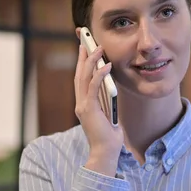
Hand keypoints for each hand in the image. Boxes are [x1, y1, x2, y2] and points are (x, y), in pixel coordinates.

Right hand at [74, 40, 123, 176]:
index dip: (82, 60)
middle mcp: (80, 102)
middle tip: (86, 39)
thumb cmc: (109, 134)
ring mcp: (83, 106)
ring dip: (91, 61)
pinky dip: (99, 75)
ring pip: (84, 77)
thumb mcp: (108, 111)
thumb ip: (106, 98)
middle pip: (79, 73)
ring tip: (98, 47)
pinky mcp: (89, 110)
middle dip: (83, 55)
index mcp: (84, 102)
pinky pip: (93, 88)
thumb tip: (111, 83)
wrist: (105, 151)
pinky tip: (107, 65)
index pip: (81, 77)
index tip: (85, 46)